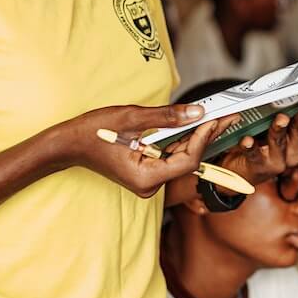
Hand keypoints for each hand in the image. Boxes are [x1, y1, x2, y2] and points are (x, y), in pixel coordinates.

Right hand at [60, 103, 240, 197]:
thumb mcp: (132, 118)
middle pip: (188, 161)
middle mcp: (150, 185)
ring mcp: (148, 180)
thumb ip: (167, 117)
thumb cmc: (93, 131)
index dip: (203, 139)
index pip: (187, 161)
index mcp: (146, 178)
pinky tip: (197, 125)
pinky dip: (182, 141)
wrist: (67, 144)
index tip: (215, 118)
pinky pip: (170, 156)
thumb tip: (198, 112)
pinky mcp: (147, 172)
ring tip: (219, 117)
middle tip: (230, 116)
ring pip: (181, 158)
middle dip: (207, 136)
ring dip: (197, 137)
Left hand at [213, 96, 297, 186]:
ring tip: (281, 118)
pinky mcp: (256, 166)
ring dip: (280, 129)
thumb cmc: (262, 142)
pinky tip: (247, 139)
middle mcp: (294, 153)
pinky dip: (250, 146)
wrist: (243, 171)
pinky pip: (253, 155)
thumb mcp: (280, 127)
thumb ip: (291, 111)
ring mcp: (277, 161)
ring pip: (278, 142)